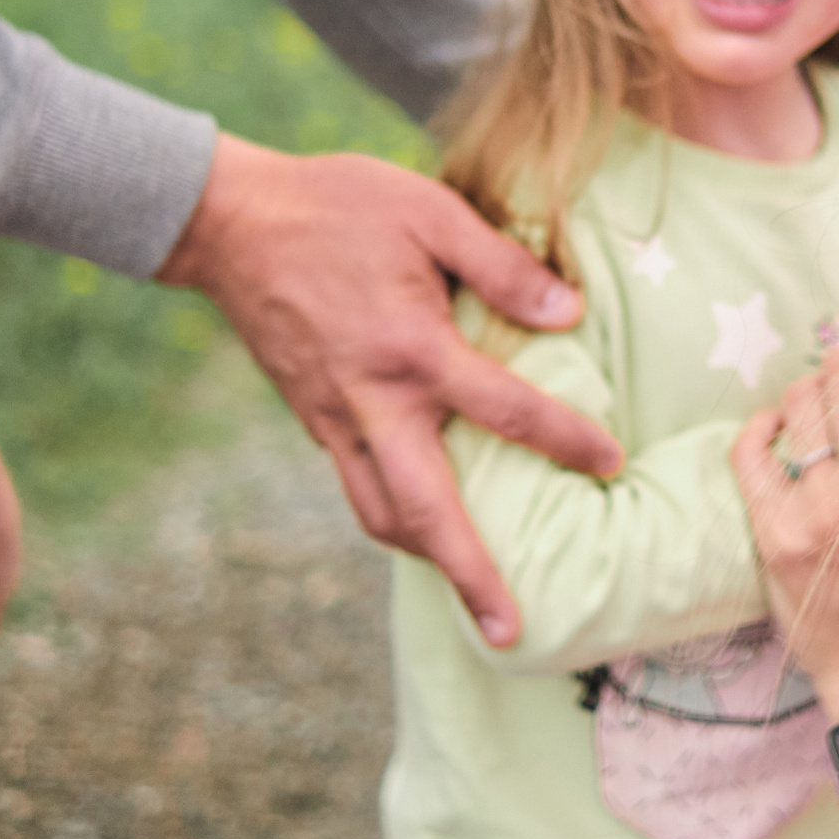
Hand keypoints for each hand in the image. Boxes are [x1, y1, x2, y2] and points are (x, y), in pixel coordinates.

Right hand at [158, 134, 622, 645]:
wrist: (228, 222)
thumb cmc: (339, 205)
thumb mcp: (430, 212)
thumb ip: (500, 265)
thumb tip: (568, 312)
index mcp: (411, 349)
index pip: (506, 410)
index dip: (565, 438)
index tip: (610, 462)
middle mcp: (373, 402)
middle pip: (426, 513)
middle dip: (470, 577)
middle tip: (510, 633)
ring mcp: (335, 419)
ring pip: (381, 514)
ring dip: (428, 559)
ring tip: (471, 594)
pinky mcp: (313, 419)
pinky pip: (358, 485)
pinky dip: (394, 516)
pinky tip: (425, 520)